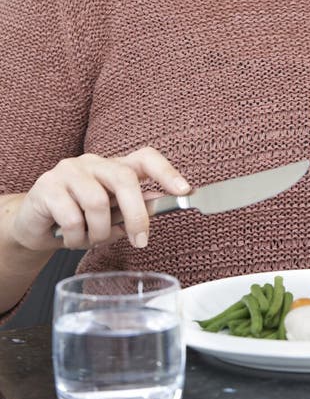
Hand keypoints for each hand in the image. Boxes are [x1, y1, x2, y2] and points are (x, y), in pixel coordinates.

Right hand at [9, 147, 189, 252]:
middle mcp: (94, 162)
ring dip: (99, 232)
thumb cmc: (79, 219)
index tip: (185, 190)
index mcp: (114, 167)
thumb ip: (131, 211)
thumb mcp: (110, 217)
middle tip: (141, 241)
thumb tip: (156, 207)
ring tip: (91, 241)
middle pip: (124, 178)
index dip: (166, 171)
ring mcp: (69, 170)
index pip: (145, 157)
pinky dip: (76, 238)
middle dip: (137, 214)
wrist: (35, 225)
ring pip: (97, 202)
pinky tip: (71, 240)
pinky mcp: (47, 186)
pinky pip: (71, 217)